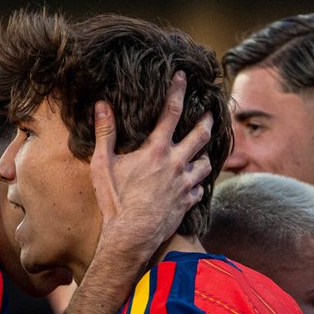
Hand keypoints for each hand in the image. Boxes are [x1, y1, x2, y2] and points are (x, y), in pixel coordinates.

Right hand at [91, 71, 213, 258]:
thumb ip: (105, 133)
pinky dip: (198, 184)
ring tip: (205, 151)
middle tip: (211, 112)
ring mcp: (185, 184)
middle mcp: (177, 164)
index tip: (182, 75)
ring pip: (207, 164)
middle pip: (201, 135)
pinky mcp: (188, 203)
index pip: (171, 112)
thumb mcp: (103, 164)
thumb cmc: (114, 201)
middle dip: (207, 120)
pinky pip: (200, 189)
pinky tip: (195, 184)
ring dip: (206, 155)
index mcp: (157, 150)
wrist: (131, 238)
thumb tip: (102, 105)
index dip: (177, 90)